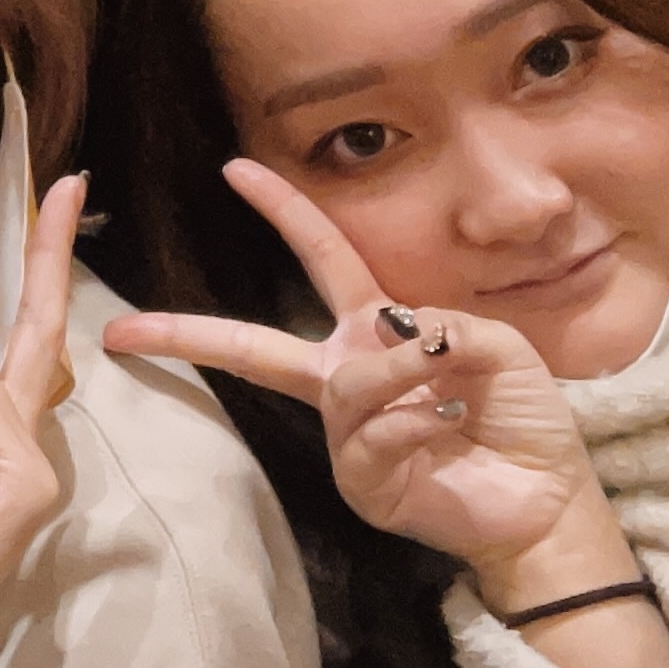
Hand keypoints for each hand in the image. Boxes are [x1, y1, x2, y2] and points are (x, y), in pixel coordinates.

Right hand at [99, 159, 610, 581]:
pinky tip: (447, 429)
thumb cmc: (521, 416)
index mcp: (373, 330)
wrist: (546, 500)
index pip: (322, 256)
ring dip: (401, 375)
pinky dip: (418, 423)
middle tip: (122, 330)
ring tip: (448, 388)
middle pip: (252, 346)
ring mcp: (346, 432)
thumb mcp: (497, 345)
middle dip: (185, 334)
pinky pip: (372, 434)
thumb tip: (401, 330)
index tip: (235, 168)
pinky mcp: (359, 479)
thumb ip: (447, 323)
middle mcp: (345, 375)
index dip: (282, 210)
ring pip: (348, 385)